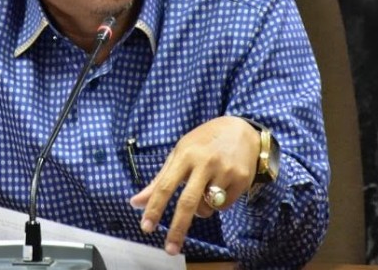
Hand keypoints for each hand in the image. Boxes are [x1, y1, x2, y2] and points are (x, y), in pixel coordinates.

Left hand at [128, 116, 259, 254]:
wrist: (241, 129)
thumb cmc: (203, 142)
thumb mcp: (179, 153)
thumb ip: (159, 179)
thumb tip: (135, 202)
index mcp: (185, 154)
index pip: (165, 185)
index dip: (154, 208)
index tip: (146, 227)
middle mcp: (206, 163)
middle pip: (188, 202)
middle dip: (177, 228)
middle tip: (170, 248)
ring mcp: (225, 171)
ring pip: (206, 208)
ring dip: (200, 209)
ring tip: (204, 189)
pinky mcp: (242, 180)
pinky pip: (223, 206)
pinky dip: (217, 203)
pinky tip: (220, 185)